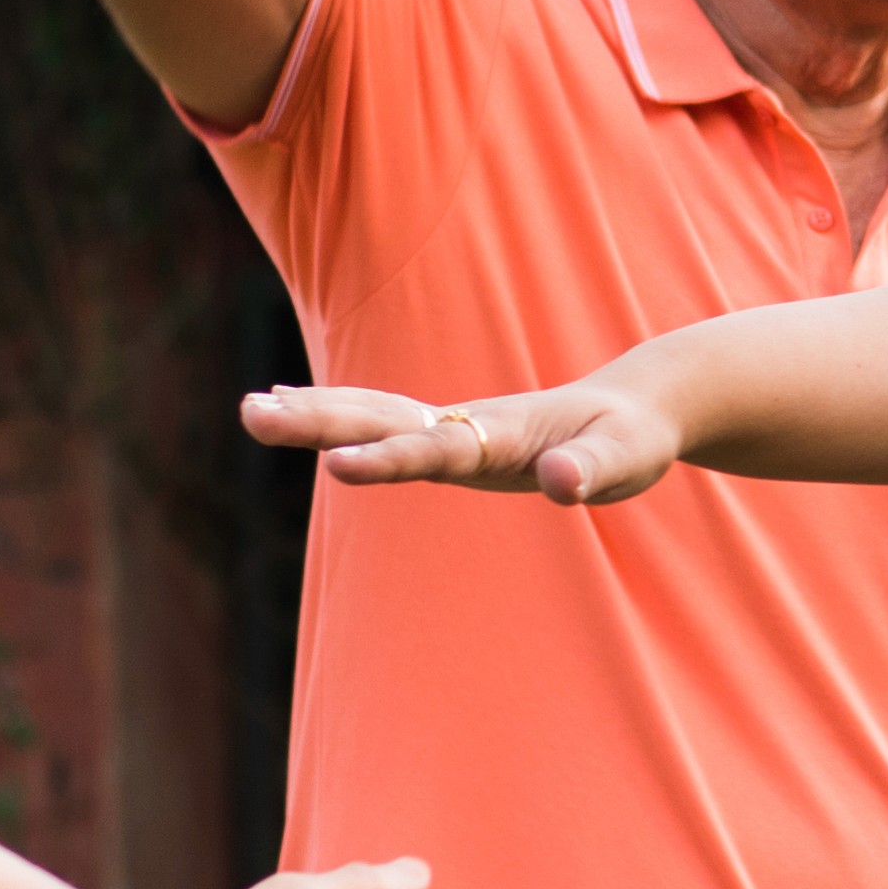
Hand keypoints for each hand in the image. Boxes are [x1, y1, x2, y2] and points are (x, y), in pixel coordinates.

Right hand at [251, 374, 691, 505]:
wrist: (637, 405)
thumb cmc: (635, 435)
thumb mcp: (629, 457)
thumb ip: (594, 470)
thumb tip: (562, 483)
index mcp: (502, 433)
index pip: (437, 448)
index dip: (389, 459)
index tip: (333, 466)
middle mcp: (468, 424)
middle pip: (382, 418)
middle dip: (318, 419)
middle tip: (250, 413)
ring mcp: (457, 428)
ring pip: (375, 414)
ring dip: (317, 414)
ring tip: (252, 410)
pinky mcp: (456, 439)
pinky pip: (388, 425)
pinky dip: (341, 417)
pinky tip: (301, 415)